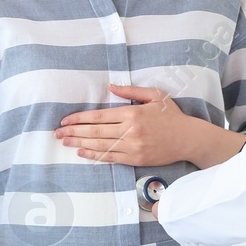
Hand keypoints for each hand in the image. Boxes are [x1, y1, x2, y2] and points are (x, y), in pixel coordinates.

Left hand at [57, 84, 195, 166]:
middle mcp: (130, 130)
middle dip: (74, 132)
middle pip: (95, 132)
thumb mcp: (155, 96)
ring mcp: (132, 146)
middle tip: (57, 133)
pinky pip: (110, 157)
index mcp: (132, 113)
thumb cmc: (172, 116)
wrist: (188, 139)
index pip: (99, 116)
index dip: (79, 119)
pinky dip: (94, 155)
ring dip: (79, 144)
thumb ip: (132, 90)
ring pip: (100, 145)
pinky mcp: (135, 159)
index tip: (65, 120)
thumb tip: (111, 86)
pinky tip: (82, 153)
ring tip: (65, 142)